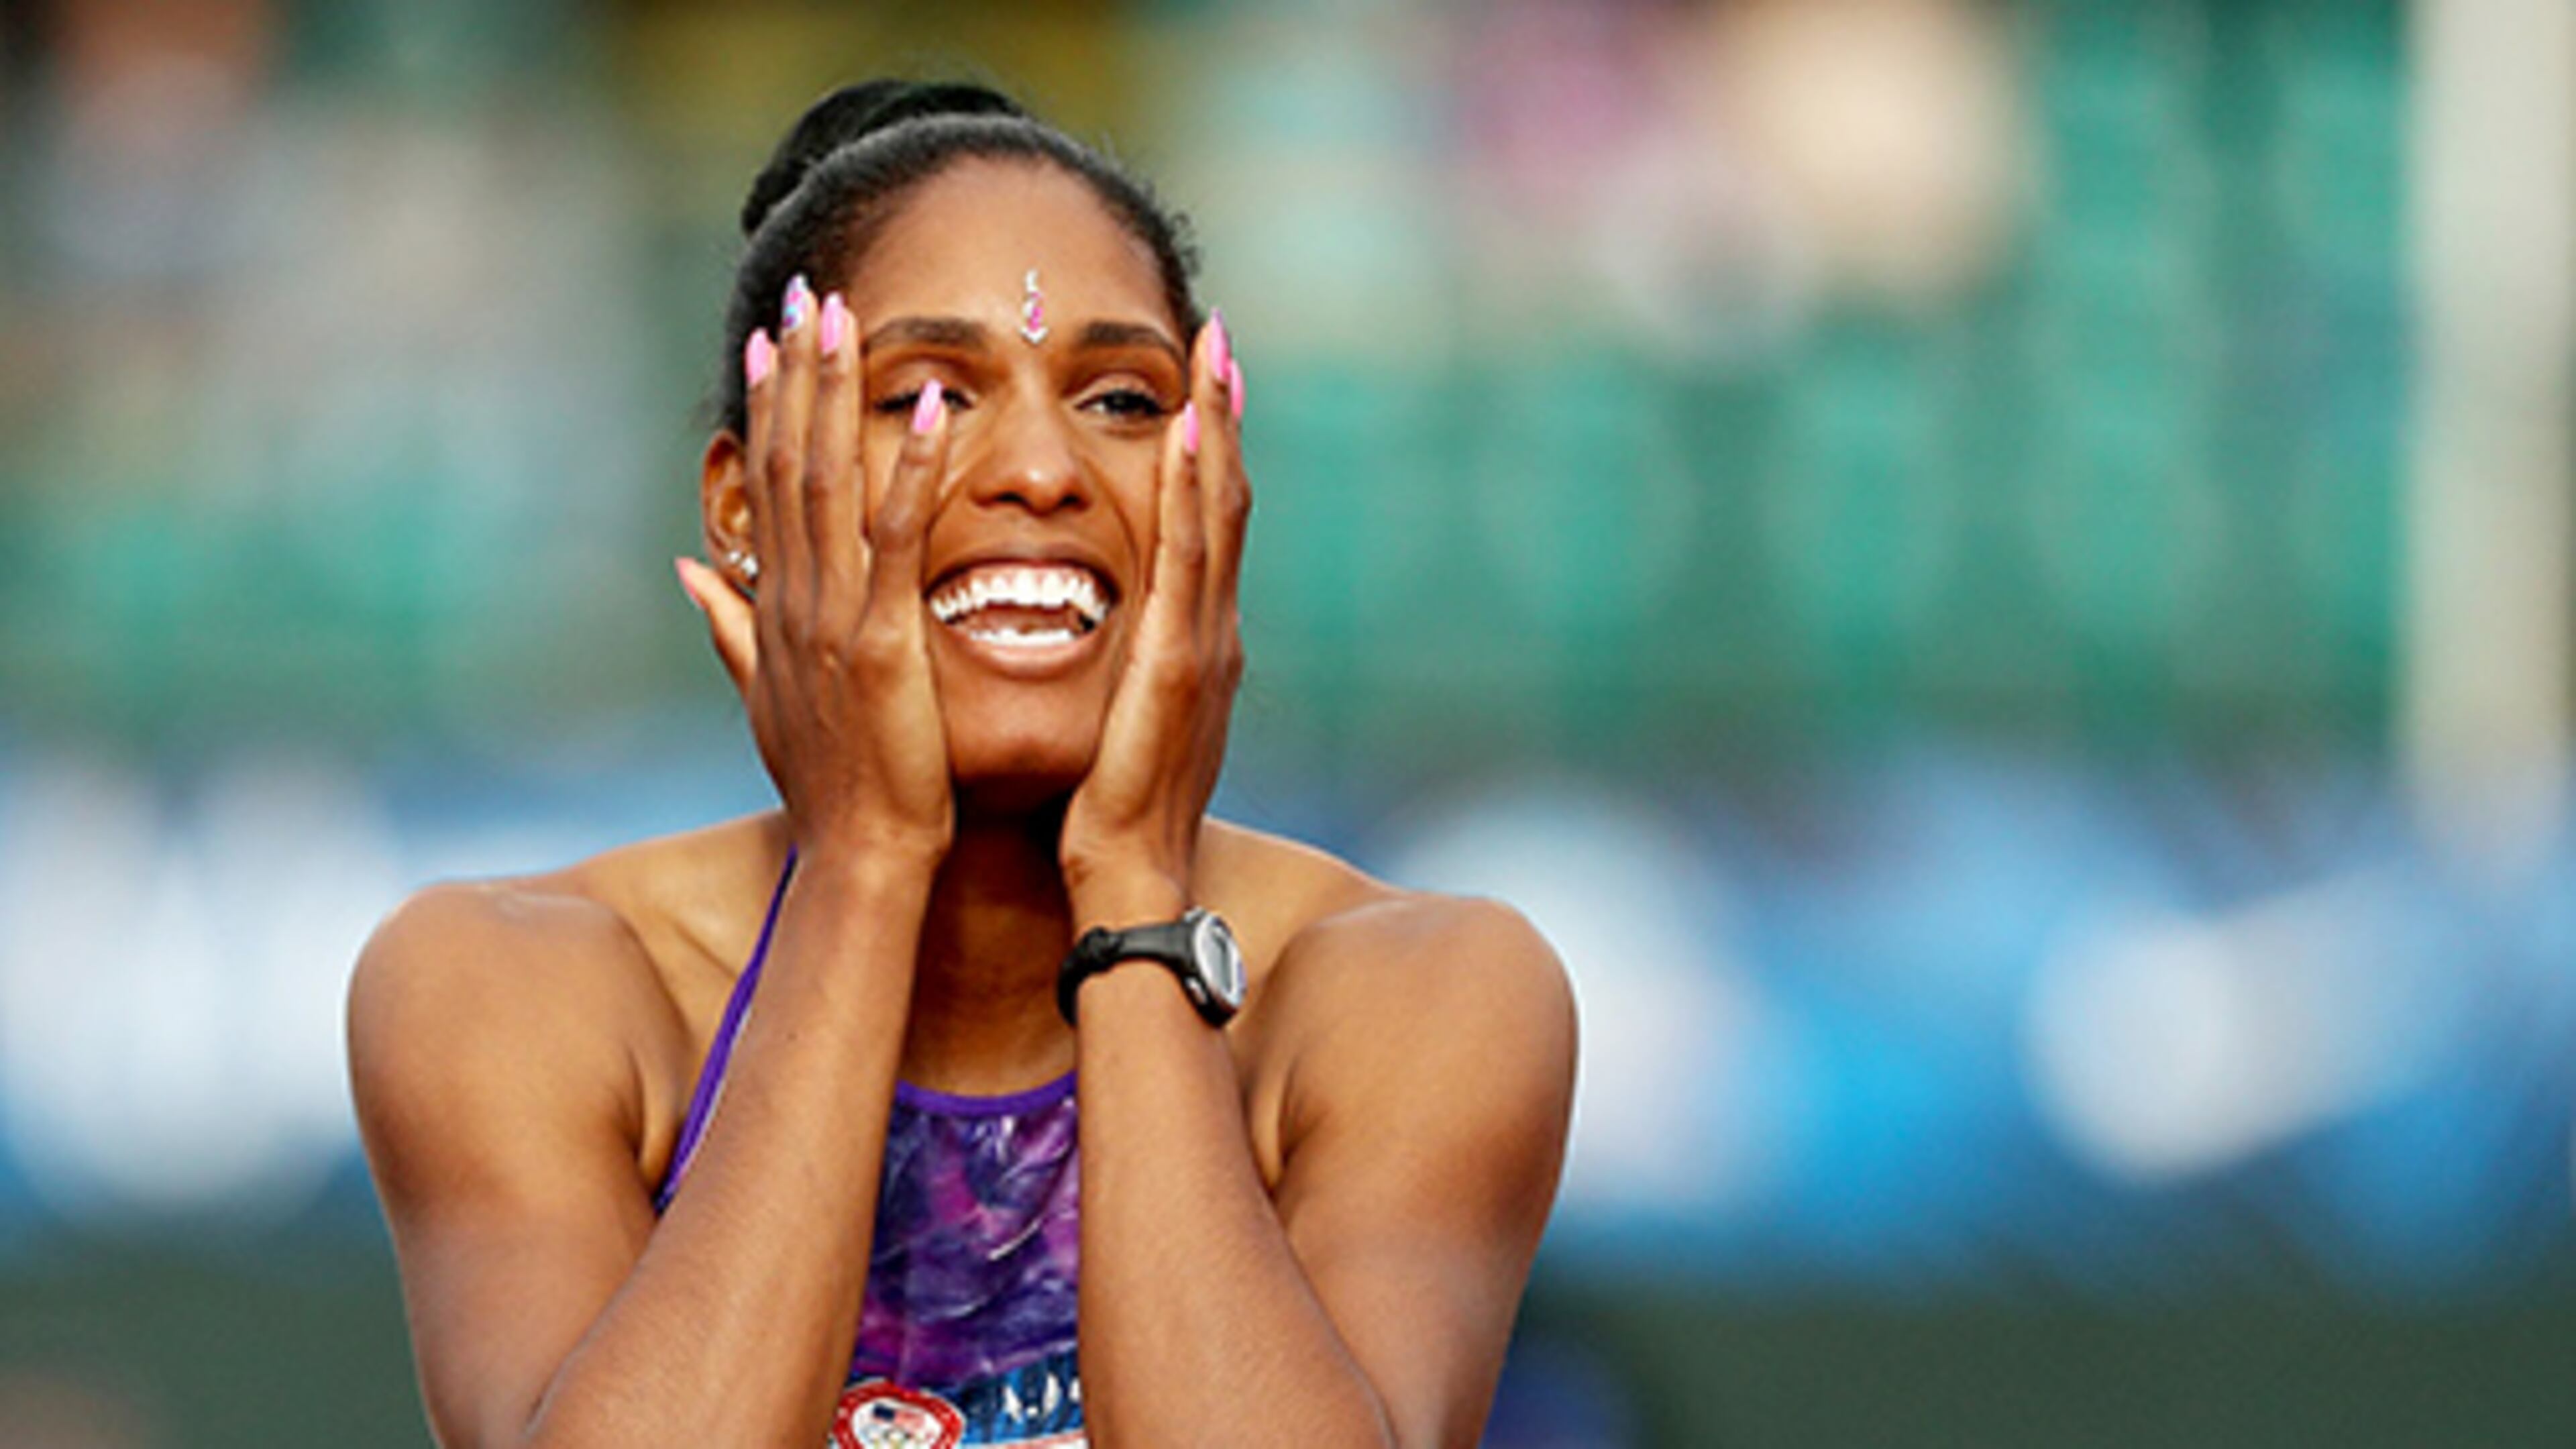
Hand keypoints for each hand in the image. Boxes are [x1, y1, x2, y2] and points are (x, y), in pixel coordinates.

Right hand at [677, 278, 956, 863]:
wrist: (863, 856)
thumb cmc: (833, 787)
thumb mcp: (769, 698)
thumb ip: (729, 627)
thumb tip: (689, 569)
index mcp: (780, 608)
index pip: (771, 483)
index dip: (769, 403)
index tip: (771, 336)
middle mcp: (797, 599)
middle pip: (789, 462)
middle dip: (794, 373)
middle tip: (804, 292)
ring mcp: (837, 617)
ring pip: (829, 482)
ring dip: (835, 396)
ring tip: (844, 319)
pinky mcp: (885, 640)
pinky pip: (897, 540)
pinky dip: (910, 472)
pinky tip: (931, 412)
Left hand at [1060, 315, 1249, 921]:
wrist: (1127, 883)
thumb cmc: (1110, 813)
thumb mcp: (1120, 722)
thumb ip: (1122, 668)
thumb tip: (1108, 629)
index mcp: (1193, 640)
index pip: (1204, 525)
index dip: (1206, 450)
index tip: (1199, 380)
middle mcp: (1212, 629)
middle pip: (1224, 500)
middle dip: (1224, 415)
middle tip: (1216, 333)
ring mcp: (1206, 644)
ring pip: (1218, 514)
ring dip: (1217, 430)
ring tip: (1213, 354)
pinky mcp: (1181, 665)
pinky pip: (1189, 561)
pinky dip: (1195, 493)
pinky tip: (1190, 437)